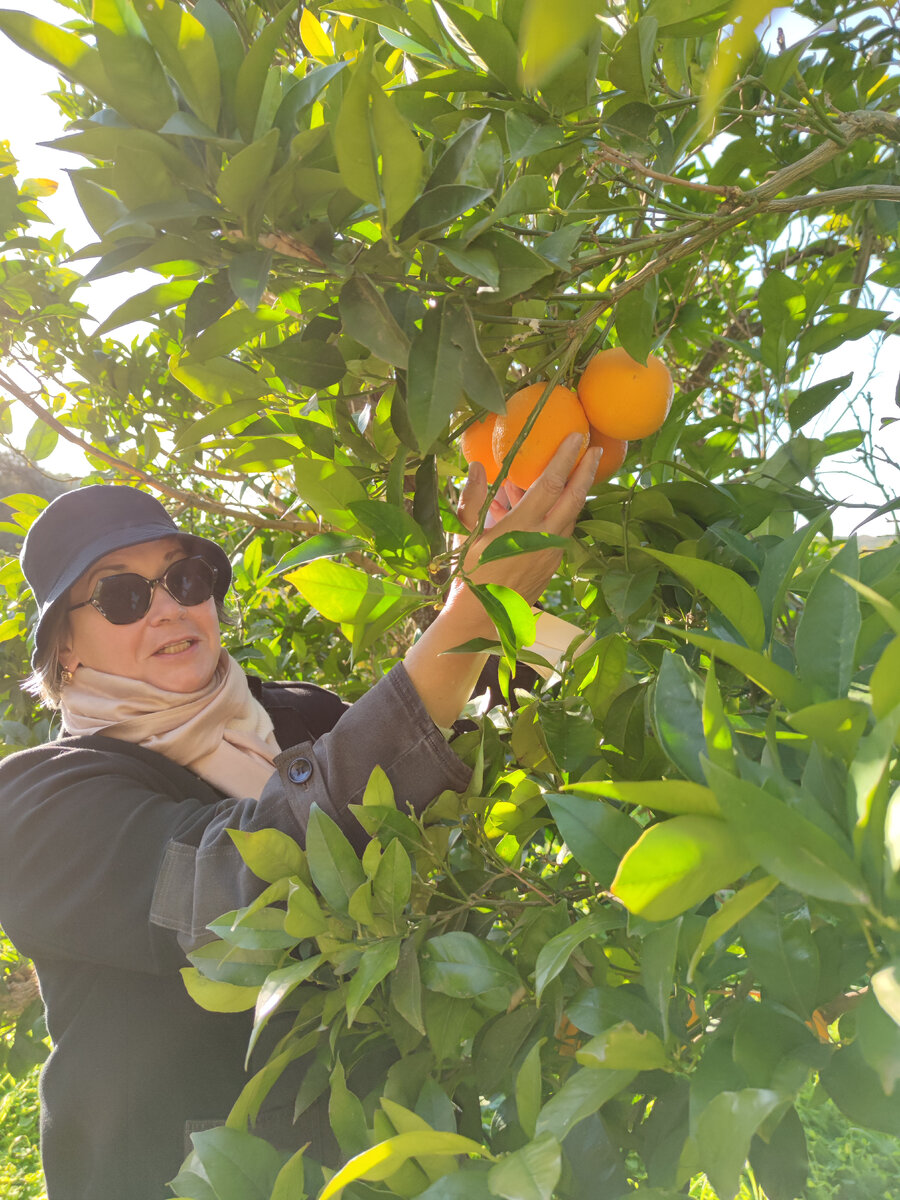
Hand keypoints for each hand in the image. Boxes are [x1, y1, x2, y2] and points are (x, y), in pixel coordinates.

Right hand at [402, 434, 599, 727]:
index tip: (577, 437)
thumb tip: (478, 467)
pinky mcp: (554, 565)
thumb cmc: (469, 573)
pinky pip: (563, 531)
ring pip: (571, 514)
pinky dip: (562, 513)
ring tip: (577, 471)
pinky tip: (553, 506)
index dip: (565, 458)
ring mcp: (553, 553)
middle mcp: (544, 538)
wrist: (482, 617)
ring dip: (576, 491)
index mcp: (522, 527)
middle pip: (573, 497)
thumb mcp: (465, 534)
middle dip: (586, 469)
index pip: (550, 484)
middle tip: (595, 447)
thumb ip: (473, 499)